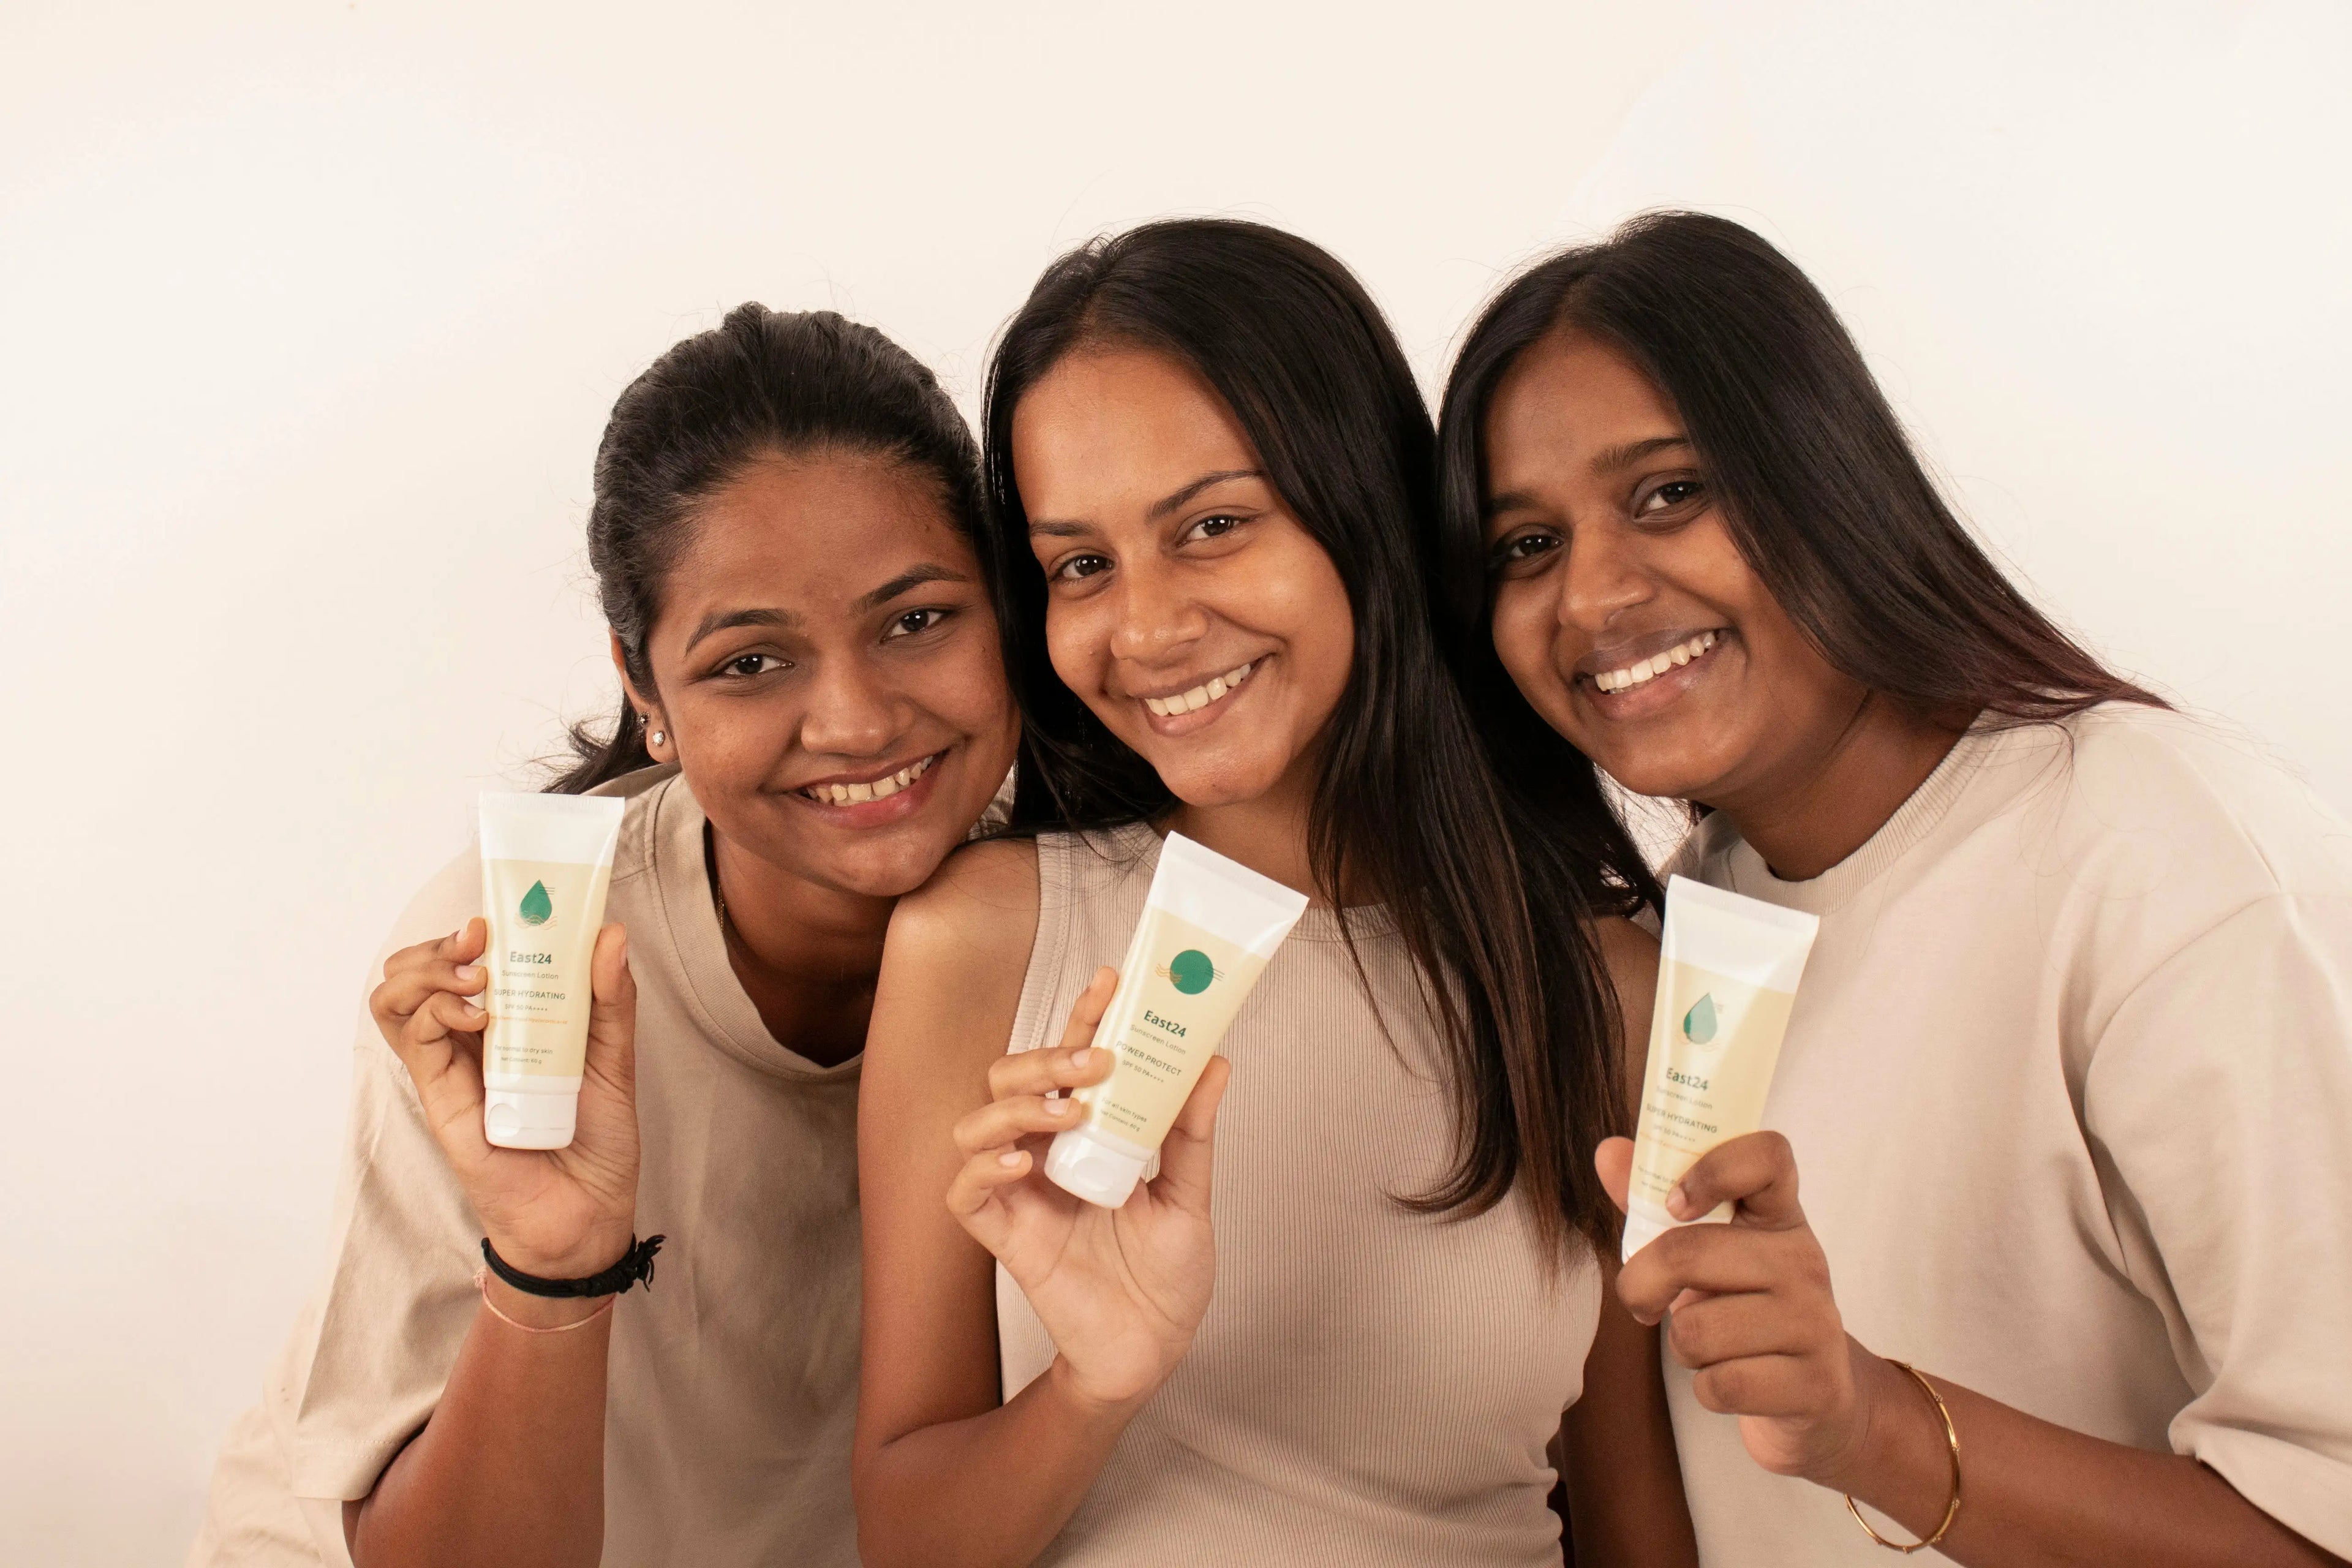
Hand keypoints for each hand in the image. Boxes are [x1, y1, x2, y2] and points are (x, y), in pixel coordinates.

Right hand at [370, 917, 641, 1279]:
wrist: (588, 1215)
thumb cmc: (598, 1141)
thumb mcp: (616, 1058)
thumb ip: (612, 1000)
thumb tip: (610, 934)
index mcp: (508, 1024)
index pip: (464, 960)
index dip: (471, 929)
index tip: (501, 912)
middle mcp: (470, 1041)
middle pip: (416, 972)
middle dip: (437, 943)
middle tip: (479, 937)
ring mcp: (451, 1069)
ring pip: (396, 1000)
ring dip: (425, 971)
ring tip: (473, 975)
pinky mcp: (442, 1099)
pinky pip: (414, 1042)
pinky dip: (437, 1013)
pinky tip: (476, 1014)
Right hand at [945, 966, 1229, 1412]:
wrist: (1155, 1350)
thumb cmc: (1167, 1275)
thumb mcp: (1189, 1194)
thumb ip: (1191, 1131)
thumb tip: (1216, 1060)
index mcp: (1086, 1133)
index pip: (1070, 1060)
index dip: (1082, 1016)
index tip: (1110, 979)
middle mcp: (1046, 1153)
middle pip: (1010, 1078)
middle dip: (1045, 1057)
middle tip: (1096, 1060)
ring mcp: (1020, 1193)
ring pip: (976, 1123)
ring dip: (1017, 1106)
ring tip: (1068, 1112)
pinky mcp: (1004, 1238)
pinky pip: (966, 1192)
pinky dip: (984, 1168)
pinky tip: (1022, 1161)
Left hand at [1597, 1131, 1884, 1487]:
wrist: (1814, 1394)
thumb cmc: (1745, 1308)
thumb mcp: (1709, 1251)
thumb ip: (1654, 1204)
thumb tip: (1607, 1152)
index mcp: (1778, 1217)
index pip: (1766, 1156)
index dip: (1712, 1168)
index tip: (1674, 1205)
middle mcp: (1805, 1261)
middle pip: (1688, 1253)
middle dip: (1641, 1285)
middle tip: (1646, 1301)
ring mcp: (1816, 1323)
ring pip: (1697, 1331)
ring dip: (1683, 1346)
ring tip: (1711, 1344)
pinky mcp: (1816, 1385)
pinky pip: (1721, 1385)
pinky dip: (1708, 1390)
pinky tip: (1732, 1380)